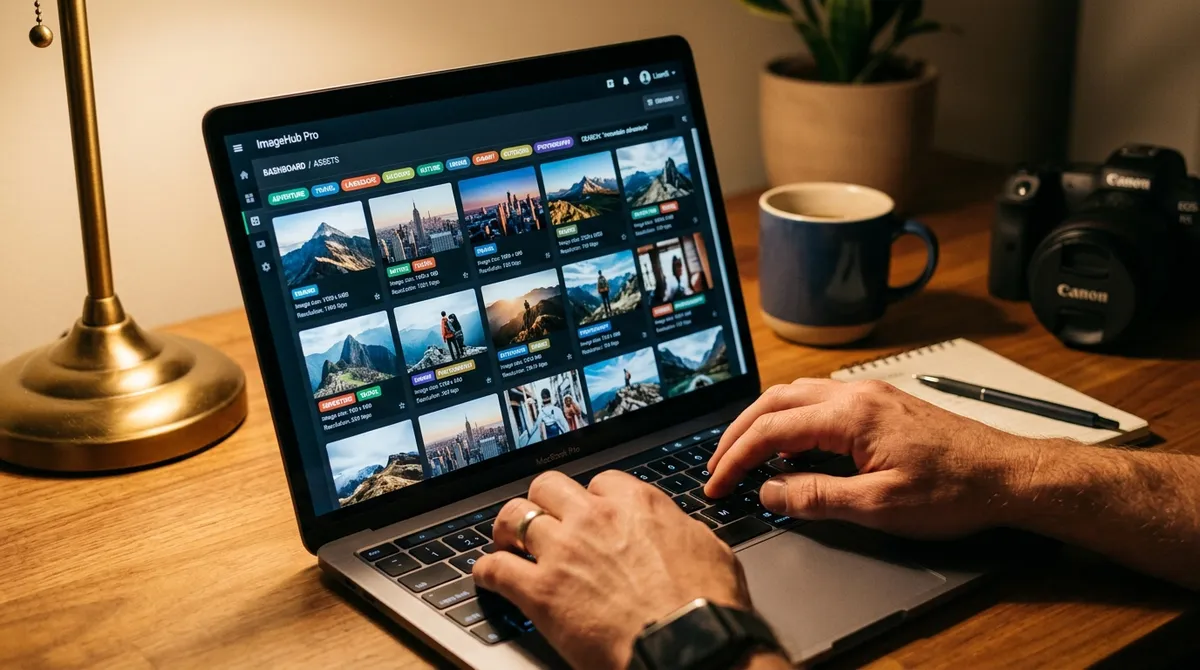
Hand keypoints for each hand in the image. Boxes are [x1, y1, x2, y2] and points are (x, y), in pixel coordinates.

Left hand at [472, 470, 751, 669]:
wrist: (690, 648)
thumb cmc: (707, 608)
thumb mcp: (710, 550)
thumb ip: (680, 530)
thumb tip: (675, 529)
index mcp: (637, 504)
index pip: (600, 481)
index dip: (593, 499)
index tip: (590, 512)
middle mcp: (595, 518)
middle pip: (549, 485)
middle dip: (544, 501)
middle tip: (543, 518)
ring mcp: (563, 551)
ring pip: (514, 516)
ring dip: (508, 529)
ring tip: (507, 541)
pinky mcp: (541, 591)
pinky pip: (495, 568)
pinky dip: (487, 572)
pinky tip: (488, 577)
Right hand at [707, 379, 1046, 538]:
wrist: (1007, 474)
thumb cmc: (954, 490)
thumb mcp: (879, 506)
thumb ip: (816, 497)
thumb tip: (770, 491)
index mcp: (850, 414)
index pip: (771, 430)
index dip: (736, 458)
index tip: (716, 483)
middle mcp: (855, 393)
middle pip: (775, 401)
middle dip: (738, 433)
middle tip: (717, 464)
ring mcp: (869, 394)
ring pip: (795, 395)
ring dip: (763, 422)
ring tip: (744, 453)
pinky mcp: (880, 404)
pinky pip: (819, 400)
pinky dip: (790, 419)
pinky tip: (791, 445)